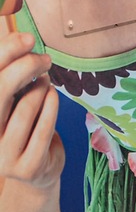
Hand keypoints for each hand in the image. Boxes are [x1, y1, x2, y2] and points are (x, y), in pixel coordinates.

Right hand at [0, 32, 63, 192]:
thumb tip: (22, 40)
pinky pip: (42, 129)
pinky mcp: (23, 167)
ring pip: (23, 110)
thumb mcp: (11, 101)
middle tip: (44, 58)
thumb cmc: (22, 127)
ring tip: (46, 81)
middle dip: (24, 68)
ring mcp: (1, 155)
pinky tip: (54, 96)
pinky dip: (51, 108)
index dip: (5, 54)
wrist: (35, 172)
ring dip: (40, 90)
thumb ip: (11, 78)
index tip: (27, 38)